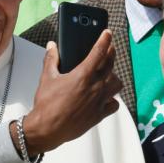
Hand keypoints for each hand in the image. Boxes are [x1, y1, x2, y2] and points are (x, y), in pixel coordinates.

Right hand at [19, 30, 120, 154]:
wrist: (48, 129)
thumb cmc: (47, 105)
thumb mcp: (46, 78)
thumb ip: (51, 60)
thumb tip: (51, 47)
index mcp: (82, 75)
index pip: (99, 52)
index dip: (105, 40)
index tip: (108, 33)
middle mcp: (94, 87)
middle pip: (110, 65)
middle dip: (111, 54)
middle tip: (109, 49)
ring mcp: (99, 101)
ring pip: (116, 84)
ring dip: (113, 77)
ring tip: (107, 75)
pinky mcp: (99, 114)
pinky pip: (114, 104)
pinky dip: (112, 99)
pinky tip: (106, 97)